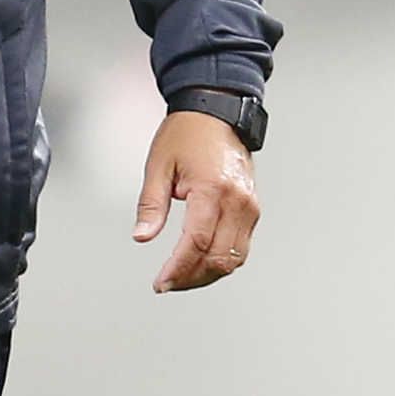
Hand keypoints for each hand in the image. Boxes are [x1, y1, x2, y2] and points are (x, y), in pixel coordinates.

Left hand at [134, 108, 259, 293]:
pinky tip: (201, 263)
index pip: (197, 243)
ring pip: (234, 258)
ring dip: (208, 274)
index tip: (161, 282)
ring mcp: (249, 206)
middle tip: (168, 283)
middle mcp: (237, 201)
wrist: (217, 112)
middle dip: (191, 278)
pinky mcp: (252, 208)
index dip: (178, 269)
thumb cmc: (187, 133)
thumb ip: (151, 206)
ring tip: (182, 278)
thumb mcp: (159, 166)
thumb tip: (142, 236)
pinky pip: (241, 247)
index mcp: (212, 189)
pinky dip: (222, 261)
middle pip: (219, 258)